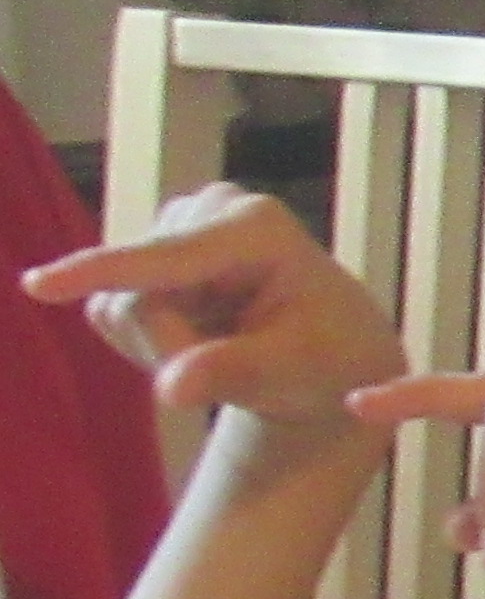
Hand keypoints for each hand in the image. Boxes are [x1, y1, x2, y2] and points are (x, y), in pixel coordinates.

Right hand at [18, 193, 409, 438]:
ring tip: (225, 346)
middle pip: (135, 293)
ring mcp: (178, 225)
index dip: (98, 273)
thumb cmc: (325, 359)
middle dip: (168, 347)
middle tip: (228, 368)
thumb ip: (232, 373)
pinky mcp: (152, 250)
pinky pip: (114, 310)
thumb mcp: (292, 372)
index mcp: (256, 227)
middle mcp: (212, 209)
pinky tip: (200, 336)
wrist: (333, 352)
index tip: (37, 285)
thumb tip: (173, 389)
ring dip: (163, 346)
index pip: (163, 258)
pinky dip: (153, 340)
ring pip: (119, 304)